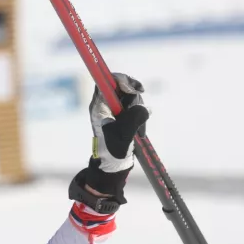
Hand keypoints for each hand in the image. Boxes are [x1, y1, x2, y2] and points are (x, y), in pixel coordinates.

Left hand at [83, 72, 149, 202]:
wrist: (112, 164)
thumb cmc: (112, 150)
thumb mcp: (124, 134)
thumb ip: (133, 118)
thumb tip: (145, 108)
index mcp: (98, 107)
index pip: (105, 82)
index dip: (121, 80)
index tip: (134, 89)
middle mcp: (104, 105)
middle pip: (122, 87)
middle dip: (134, 98)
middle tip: (140, 113)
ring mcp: (113, 110)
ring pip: (130, 97)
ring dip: (139, 108)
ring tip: (139, 129)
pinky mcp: (121, 115)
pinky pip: (133, 107)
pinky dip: (140, 114)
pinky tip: (140, 129)